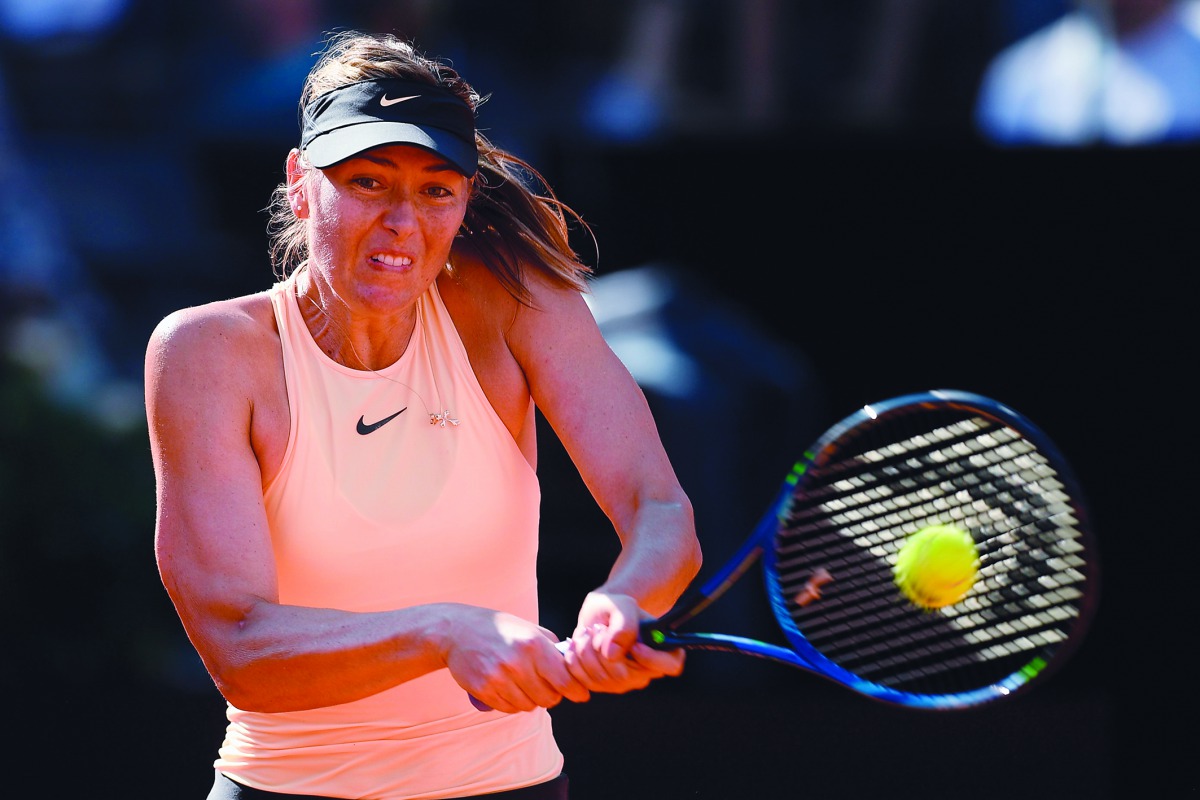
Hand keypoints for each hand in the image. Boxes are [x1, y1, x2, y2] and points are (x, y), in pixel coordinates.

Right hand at [443, 608, 589, 713]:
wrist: (457, 630)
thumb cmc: (498, 628)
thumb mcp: (528, 628)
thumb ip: (551, 646)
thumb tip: (573, 665)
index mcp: (533, 644)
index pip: (564, 679)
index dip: (576, 691)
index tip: (581, 695)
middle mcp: (517, 662)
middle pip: (548, 698)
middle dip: (551, 696)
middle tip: (546, 687)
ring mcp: (499, 677)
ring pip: (528, 706)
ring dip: (531, 700)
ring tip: (523, 685)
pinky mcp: (483, 690)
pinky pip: (508, 708)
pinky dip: (512, 703)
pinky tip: (508, 688)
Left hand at [564, 592, 684, 694]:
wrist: (599, 614)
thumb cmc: (617, 607)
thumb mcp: (622, 605)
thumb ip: (623, 625)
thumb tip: (612, 654)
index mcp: (662, 650)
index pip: (670, 666)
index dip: (652, 659)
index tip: (634, 645)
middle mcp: (645, 671)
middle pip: (624, 676)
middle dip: (602, 649)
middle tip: (598, 628)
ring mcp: (624, 682)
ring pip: (601, 679)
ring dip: (586, 652)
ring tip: (588, 632)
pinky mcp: (602, 685)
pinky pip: (584, 682)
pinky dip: (575, 660)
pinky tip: (577, 645)